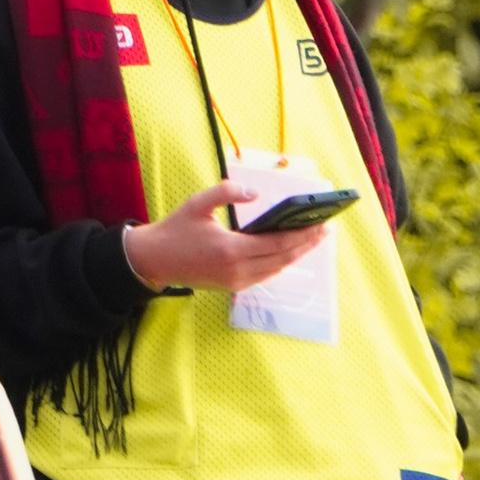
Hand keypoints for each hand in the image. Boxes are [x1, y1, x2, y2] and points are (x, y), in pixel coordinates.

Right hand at [124, 179, 329, 292]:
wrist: (155, 260)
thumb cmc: (176, 229)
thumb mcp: (199, 203)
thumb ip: (228, 192)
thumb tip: (255, 192)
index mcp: (230, 249)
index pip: (277, 244)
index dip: (302, 235)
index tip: (320, 225)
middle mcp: (236, 269)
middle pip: (282, 259)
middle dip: (306, 245)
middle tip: (324, 231)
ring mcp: (235, 281)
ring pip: (276, 270)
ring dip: (296, 256)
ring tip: (312, 240)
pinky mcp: (232, 287)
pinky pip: (264, 276)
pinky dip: (280, 264)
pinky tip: (290, 252)